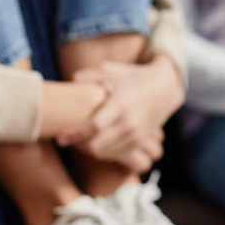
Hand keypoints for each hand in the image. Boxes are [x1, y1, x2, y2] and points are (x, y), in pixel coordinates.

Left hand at [69, 53, 183, 172]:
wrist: (165, 87)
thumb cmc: (132, 76)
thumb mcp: (111, 70)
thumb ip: (89, 75)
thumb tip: (70, 81)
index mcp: (121, 104)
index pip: (94, 126)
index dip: (75, 133)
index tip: (60, 137)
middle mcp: (130, 122)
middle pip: (98, 145)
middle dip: (79, 145)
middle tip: (66, 140)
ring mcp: (137, 134)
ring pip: (107, 152)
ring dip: (90, 149)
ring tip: (78, 141)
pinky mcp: (141, 140)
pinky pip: (118, 154)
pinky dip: (104, 152)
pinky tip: (94, 143)